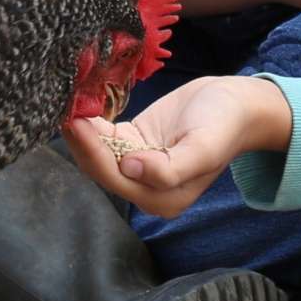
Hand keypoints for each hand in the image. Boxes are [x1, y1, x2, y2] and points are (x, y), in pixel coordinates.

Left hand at [63, 75, 294, 217]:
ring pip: (97, 153)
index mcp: (164, 198)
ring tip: (65, 103)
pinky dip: (90, 122)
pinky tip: (78, 102)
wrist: (238, 103)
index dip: (92, 151)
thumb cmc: (225, 124)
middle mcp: (146, 189)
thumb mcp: (204, 147)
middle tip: (63, 107)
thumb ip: (170, 169)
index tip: (76, 121)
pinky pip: (104, 138)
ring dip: (81, 131)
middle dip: (80, 140)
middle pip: (100, 167)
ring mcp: (137, 166)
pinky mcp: (132, 145)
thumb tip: (130, 169)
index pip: (116, 177)